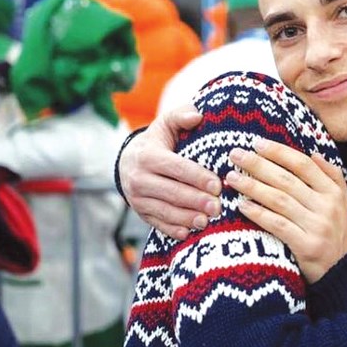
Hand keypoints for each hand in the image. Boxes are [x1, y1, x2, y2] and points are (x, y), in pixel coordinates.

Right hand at [120, 105, 220, 238]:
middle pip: (171, 192)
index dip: (197, 177)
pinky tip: (189, 232)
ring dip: (187, 218)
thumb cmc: (158, 142)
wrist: (129, 162)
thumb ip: (181, 116)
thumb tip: (197, 115)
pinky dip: (173, 229)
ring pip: (165, 211)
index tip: (217, 185)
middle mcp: (139, 179)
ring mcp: (138, 198)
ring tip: (207, 221)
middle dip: (196, 201)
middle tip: (218, 206)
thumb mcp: (166, 124)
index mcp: (148, 156)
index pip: (176, 168)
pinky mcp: (141, 213)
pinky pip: (157, 224)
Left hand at [226, 137, 346, 283]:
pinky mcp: (306, 246)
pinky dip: (258, 214)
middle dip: (258, 165)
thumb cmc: (340, 235)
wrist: (344, 273)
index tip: (257, 144)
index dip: (279, 152)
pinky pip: (277, 225)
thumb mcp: (346, 203)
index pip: (303, 165)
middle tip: (235, 154)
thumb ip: (333, 177)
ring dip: (252, 186)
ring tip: (232, 178)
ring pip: (278, 200)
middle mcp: (326, 206)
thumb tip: (314, 154)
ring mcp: (317, 226)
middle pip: (286, 180)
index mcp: (334, 192)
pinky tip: (242, 205)